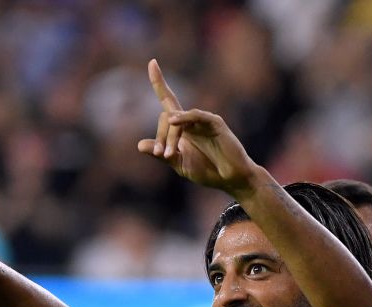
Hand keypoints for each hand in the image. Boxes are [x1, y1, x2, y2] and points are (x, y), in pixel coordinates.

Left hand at [137, 60, 259, 195]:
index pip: (168, 100)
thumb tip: (139, 145)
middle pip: (167, 115)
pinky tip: (174, 121)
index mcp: (183, 127)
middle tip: (163, 155)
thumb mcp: (180, 164)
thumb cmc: (209, 171)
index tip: (152, 62)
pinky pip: (196, 116)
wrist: (232, 179)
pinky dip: (184, 118)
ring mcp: (204, 120)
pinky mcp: (215, 123)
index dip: (159, 82)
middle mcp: (192, 120)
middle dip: (162, 136)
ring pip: (178, 118)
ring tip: (169, 153)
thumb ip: (162, 155)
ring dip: (171, 136)